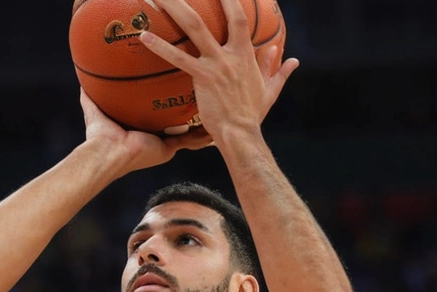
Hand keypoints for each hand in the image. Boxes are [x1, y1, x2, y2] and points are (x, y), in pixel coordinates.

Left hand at [79, 90, 213, 176]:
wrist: (107, 153)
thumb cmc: (99, 136)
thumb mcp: (94, 111)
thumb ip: (89, 97)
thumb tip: (81, 81)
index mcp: (142, 131)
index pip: (159, 116)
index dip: (169, 105)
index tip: (178, 92)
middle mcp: (155, 139)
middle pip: (176, 123)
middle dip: (189, 114)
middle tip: (203, 99)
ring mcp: (164, 145)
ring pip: (188, 133)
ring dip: (202, 124)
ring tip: (218, 112)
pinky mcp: (168, 148)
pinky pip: (190, 140)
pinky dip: (203, 135)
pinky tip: (215, 127)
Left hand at [140, 0, 298, 140]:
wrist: (241, 134)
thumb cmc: (251, 115)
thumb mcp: (270, 91)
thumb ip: (278, 71)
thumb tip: (293, 60)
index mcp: (245, 55)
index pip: (240, 19)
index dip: (232, 1)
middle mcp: (231, 54)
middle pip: (216, 16)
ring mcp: (216, 64)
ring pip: (195, 27)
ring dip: (175, 8)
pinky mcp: (203, 77)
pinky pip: (178, 58)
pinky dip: (160, 46)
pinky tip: (143, 35)